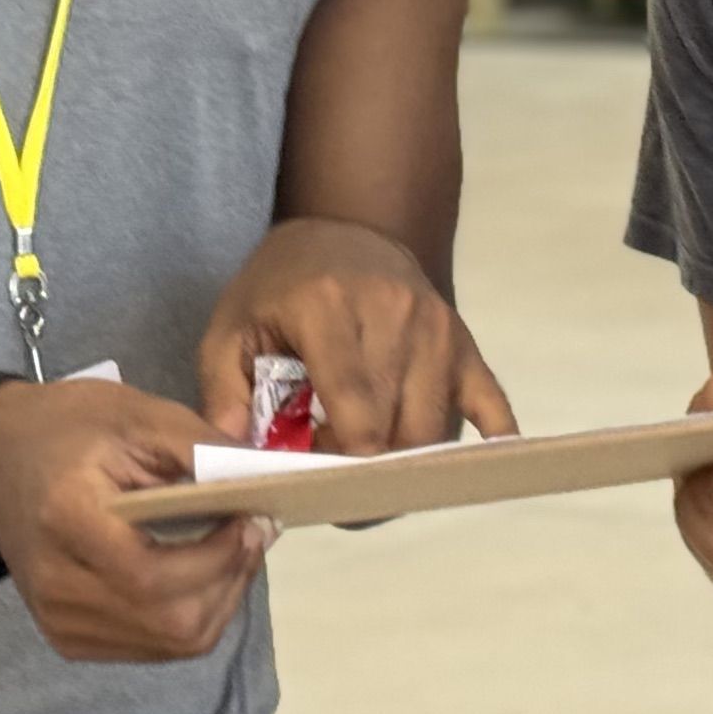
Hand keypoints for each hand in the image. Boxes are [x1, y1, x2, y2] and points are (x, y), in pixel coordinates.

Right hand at [0, 376, 275, 664]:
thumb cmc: (64, 429)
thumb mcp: (135, 414)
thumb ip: (201, 446)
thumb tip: (266, 480)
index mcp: (66, 522)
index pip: (154, 576)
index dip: (218, 558)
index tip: (254, 518)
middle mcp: (57, 587)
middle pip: (173, 623)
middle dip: (230, 581)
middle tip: (253, 533)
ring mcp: (60, 622)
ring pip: (172, 642)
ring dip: (219, 600)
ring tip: (230, 550)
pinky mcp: (68, 639)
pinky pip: (153, 646)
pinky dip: (190, 614)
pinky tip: (195, 573)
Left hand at [197, 216, 517, 454]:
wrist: (346, 228)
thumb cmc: (281, 286)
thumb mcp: (231, 327)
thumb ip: (222, 391)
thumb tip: (231, 456)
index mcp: (330, 312)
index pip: (355, 413)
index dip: (341, 464)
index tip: (316, 481)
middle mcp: (396, 319)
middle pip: (399, 430)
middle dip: (370, 473)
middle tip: (339, 485)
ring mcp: (438, 331)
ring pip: (435, 429)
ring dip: (406, 466)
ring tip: (372, 475)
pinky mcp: (464, 343)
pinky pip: (490, 402)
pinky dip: (487, 441)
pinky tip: (465, 472)